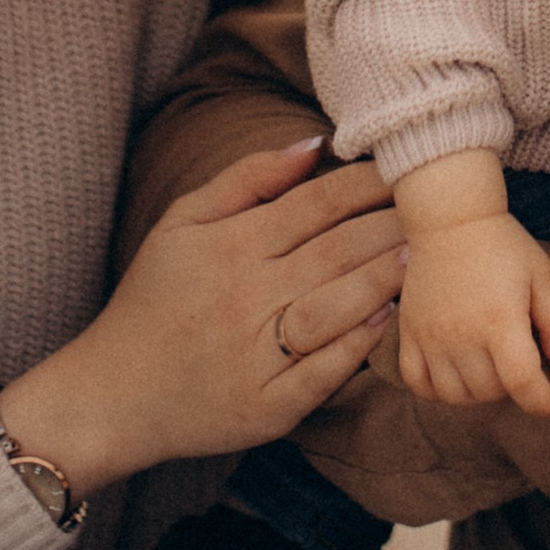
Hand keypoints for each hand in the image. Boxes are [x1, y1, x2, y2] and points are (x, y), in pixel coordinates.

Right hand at [0, 143, 402, 497]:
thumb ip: (247, 178)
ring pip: (334, 308)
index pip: (313, 205)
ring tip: (425, 258)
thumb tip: (314, 141)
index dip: (364, 185)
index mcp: (228, 247)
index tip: (404, 171)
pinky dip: (357, 347)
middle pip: (334, 252)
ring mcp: (255, 356)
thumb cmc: (153, 300)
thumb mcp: (181, 223)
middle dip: (390, 226)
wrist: (111, 395)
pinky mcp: (265, 408)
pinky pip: (321, 374)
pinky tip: (386, 321)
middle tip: (438, 209)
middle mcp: (244, 298)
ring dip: (384, 280)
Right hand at [400, 211, 549, 418]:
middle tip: (519, 362)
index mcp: (500, 319)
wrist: (450, 220)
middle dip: (513, 388)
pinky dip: (436, 391)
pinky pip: (416, 383)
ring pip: (455, 395)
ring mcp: (431, 336)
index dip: (542, 404)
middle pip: (490, 392)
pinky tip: (455, 375)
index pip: (521, 383)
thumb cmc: (503, 246)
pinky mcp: (409, 333)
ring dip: (478, 393)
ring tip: (491, 369)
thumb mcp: (542, 275)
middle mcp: (462, 334)